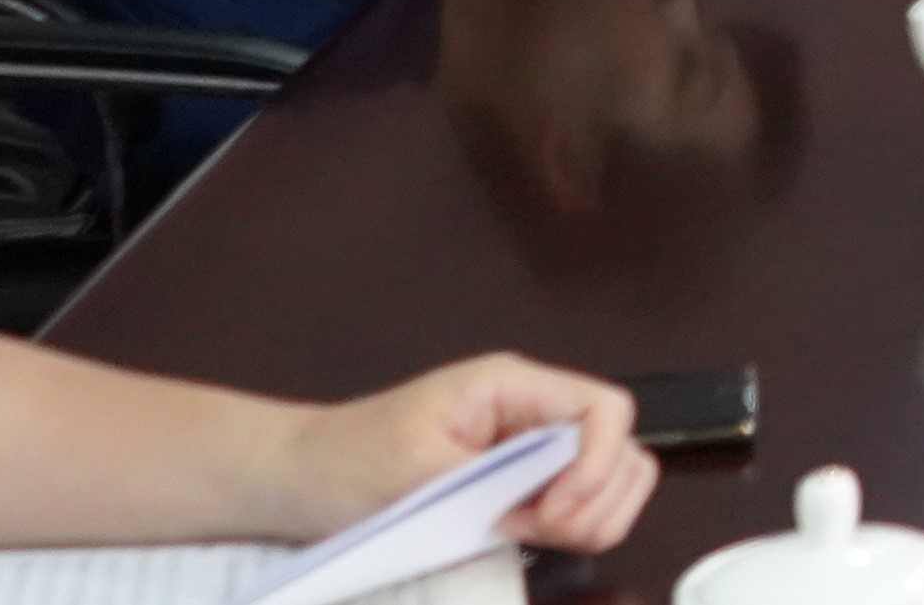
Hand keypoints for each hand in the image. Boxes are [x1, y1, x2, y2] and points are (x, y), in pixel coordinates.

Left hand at [272, 356, 653, 553]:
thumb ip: (492, 480)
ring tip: (531, 535)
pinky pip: (579, 504)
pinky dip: (571, 529)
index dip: (598, 466)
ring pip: (614, 479)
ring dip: (590, 518)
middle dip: (598, 500)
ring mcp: (532, 448)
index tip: (552, 515)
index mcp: (513, 387)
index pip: (606, 410)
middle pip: (624, 448)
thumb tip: (549, 501)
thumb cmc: (346, 460)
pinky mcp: (521, 484)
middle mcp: (535, 411)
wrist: (299, 478)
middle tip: (541, 531)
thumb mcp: (416, 468)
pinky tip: (522, 536)